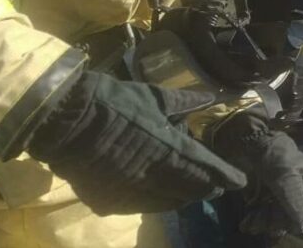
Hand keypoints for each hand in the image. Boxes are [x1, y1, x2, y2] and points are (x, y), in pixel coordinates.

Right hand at [26, 72, 246, 214]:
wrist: (63, 120)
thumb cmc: (113, 102)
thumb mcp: (154, 96)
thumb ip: (185, 102)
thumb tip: (210, 97)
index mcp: (168, 148)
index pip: (204, 167)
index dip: (223, 175)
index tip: (239, 181)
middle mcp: (153, 175)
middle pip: (188, 188)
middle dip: (206, 188)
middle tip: (218, 187)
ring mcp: (129, 191)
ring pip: (165, 202)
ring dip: (182, 197)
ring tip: (194, 193)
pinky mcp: (107, 200)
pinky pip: (139, 206)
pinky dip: (154, 202)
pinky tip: (159, 198)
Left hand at [210, 113, 302, 237]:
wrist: (246, 139)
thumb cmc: (272, 154)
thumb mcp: (286, 177)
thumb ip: (294, 201)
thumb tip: (302, 225)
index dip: (298, 218)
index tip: (287, 226)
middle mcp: (294, 187)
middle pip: (290, 213)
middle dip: (277, 221)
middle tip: (265, 225)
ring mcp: (276, 190)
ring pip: (274, 215)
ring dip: (263, 222)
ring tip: (251, 224)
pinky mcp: (260, 193)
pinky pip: (260, 212)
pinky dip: (254, 220)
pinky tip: (247, 223)